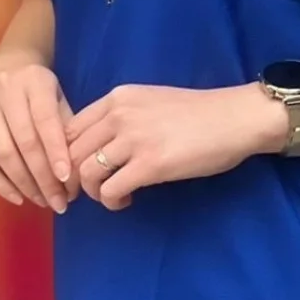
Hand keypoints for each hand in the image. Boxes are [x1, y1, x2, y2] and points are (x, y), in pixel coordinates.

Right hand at [0, 59, 77, 211]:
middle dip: (43, 176)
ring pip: (2, 152)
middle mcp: (4, 88)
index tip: (67, 180)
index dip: (56, 151)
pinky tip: (17, 197)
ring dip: (23, 183)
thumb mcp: (59, 99)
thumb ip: (67, 129)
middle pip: (24, 140)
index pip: (45, 120)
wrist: (6, 67)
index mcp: (34, 80)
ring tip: (42, 201)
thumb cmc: (40, 91)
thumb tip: (74, 175)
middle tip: (59, 201)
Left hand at [65, 83, 283, 211]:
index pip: (69, 128)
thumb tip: (98, 147)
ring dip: (93, 193)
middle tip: (86, 194)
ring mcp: (134, 139)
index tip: (76, 172)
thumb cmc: (198, 113)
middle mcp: (119, 115)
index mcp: (117, 98)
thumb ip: (122, 117)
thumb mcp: (150, 102)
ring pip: (86, 173)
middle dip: (72, 179)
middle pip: (71, 153)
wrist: (235, 118)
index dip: (65, 156)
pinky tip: (125, 202)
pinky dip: (111, 202)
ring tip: (111, 197)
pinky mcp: (150, 164)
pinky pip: (110, 190)